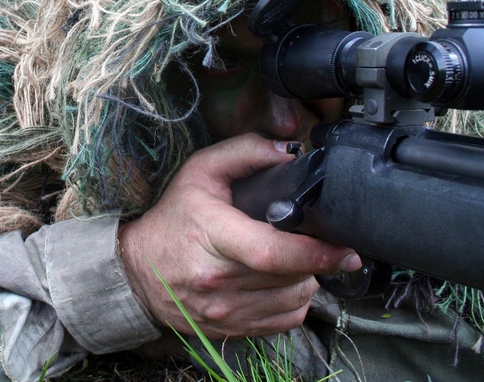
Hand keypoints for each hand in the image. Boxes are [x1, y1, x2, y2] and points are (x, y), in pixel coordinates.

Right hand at [117, 134, 360, 338]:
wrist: (137, 272)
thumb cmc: (173, 219)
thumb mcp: (199, 172)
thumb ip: (244, 152)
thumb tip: (289, 151)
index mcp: (213, 237)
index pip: (272, 254)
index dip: (316, 253)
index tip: (346, 248)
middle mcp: (219, 282)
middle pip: (293, 276)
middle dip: (314, 258)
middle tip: (310, 238)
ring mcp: (226, 312)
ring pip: (296, 300)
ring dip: (305, 278)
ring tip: (289, 258)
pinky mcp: (233, 331)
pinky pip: (287, 320)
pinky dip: (293, 300)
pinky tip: (278, 281)